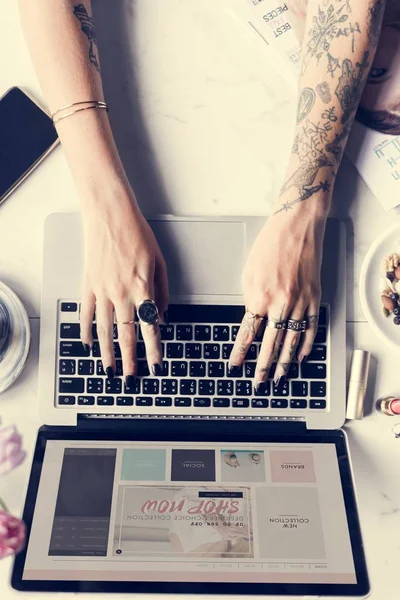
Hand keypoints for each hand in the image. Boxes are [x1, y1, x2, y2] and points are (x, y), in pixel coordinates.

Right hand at [79, 188, 167, 382]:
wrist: (110, 215)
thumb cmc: (137, 233)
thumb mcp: (159, 262)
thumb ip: (162, 291)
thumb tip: (162, 315)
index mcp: (142, 288)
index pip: (149, 327)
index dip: (153, 349)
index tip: (156, 364)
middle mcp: (121, 293)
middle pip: (126, 334)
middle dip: (130, 359)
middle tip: (131, 377)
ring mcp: (101, 290)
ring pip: (104, 329)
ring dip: (107, 352)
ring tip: (109, 368)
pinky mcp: (88, 284)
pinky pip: (86, 313)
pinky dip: (86, 330)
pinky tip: (88, 343)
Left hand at [229, 210, 324, 387]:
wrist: (297, 226)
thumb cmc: (270, 245)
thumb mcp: (249, 272)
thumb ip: (251, 299)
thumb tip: (254, 318)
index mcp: (260, 297)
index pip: (248, 334)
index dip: (240, 352)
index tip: (235, 365)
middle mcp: (281, 304)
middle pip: (270, 344)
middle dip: (263, 367)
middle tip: (258, 382)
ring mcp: (301, 303)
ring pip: (292, 341)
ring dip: (284, 363)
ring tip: (279, 377)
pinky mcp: (314, 298)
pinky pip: (310, 328)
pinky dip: (305, 345)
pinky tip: (300, 357)